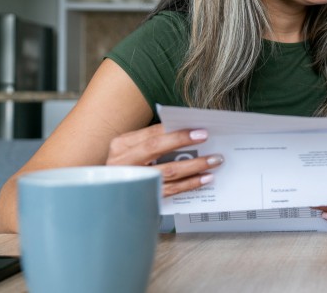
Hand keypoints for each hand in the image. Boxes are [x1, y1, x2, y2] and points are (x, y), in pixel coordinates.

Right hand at [105, 124, 223, 196]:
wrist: (112, 194)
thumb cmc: (129, 166)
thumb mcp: (134, 149)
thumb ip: (155, 139)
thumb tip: (189, 131)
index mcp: (122, 145)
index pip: (152, 133)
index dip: (176, 131)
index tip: (199, 130)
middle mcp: (124, 162)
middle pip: (155, 148)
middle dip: (183, 142)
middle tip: (206, 138)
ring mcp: (133, 181)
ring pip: (167, 171)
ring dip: (194, 165)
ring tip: (214, 161)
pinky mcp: (144, 197)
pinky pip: (171, 190)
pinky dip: (190, 183)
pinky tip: (205, 178)